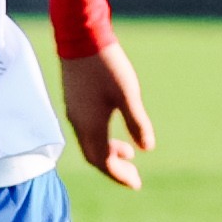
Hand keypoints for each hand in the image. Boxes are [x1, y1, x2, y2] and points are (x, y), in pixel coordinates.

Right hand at [60, 39, 157, 190]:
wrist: (80, 37)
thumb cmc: (106, 64)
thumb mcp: (128, 94)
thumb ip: (137, 122)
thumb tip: (147, 149)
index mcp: (91, 125)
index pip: (103, 161)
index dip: (119, 175)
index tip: (136, 184)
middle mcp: (79, 123)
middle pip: (94, 157)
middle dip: (113, 169)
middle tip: (133, 177)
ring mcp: (74, 112)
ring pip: (89, 143)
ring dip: (107, 153)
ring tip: (128, 154)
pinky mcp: (74, 101)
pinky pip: (86, 131)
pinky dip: (100, 139)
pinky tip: (113, 132)